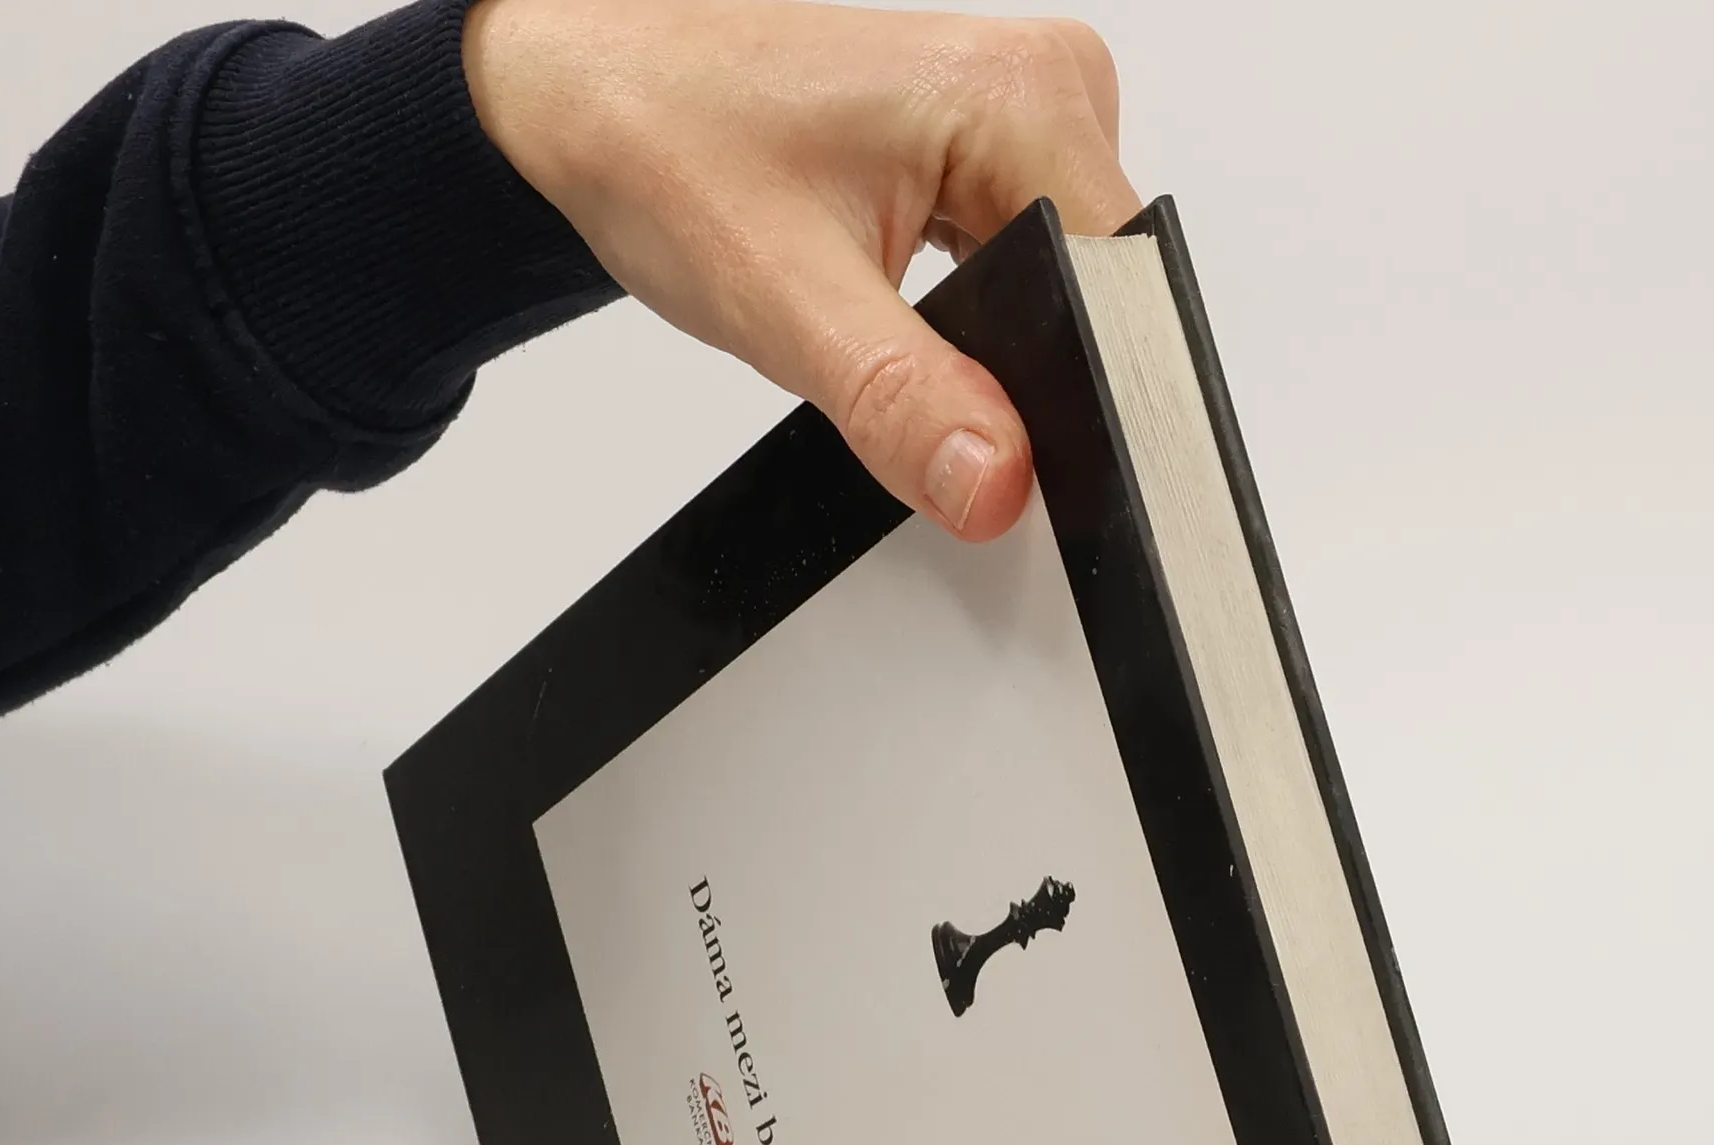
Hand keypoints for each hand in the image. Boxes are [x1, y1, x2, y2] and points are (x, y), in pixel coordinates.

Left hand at [462, 0, 1139, 538]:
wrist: (592, 93)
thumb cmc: (663, 144)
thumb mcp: (784, 300)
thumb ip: (905, 400)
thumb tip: (997, 482)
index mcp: (1022, 100)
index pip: (1121, 298)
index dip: (1077, 401)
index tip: (1003, 454)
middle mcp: (1044, 92)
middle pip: (1100, 305)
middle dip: (1018, 381)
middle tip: (896, 368)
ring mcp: (1022, 121)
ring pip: (1065, 302)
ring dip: (990, 353)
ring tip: (880, 321)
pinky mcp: (992, 155)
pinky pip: (1030, 273)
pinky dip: (973, 325)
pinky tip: (900, 310)